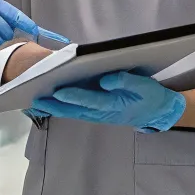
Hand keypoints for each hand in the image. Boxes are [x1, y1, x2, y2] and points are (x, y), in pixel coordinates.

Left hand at [28, 70, 185, 132]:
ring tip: (37, 102)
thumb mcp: (145, 86)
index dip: (75, 96)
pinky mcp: (98, 113)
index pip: (92, 100)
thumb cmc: (151, 96)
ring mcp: (100, 114)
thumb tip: (105, 80)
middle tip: (37, 100)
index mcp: (115, 104)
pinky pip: (77, 112)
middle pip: (76, 110)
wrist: (157, 113)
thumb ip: (127, 81)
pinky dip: (63, 109)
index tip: (59, 91)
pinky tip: (51, 104)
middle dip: (56, 105)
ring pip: (74, 113)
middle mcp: (104, 112)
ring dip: (56, 108)